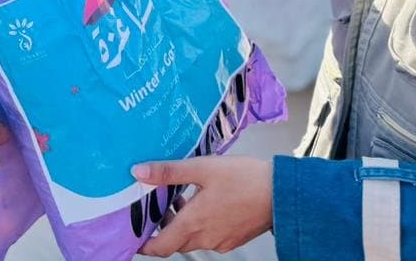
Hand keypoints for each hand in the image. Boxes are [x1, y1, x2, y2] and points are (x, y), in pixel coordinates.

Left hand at [132, 156, 272, 255]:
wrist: (280, 193)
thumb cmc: (244, 179)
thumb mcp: (203, 168)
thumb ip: (169, 172)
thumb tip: (139, 172)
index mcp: (193, 223)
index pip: (160, 247)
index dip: (145, 245)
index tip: (134, 236)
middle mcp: (205, 238)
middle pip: (175, 243)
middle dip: (164, 229)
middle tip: (157, 208)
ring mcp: (220, 241)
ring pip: (193, 240)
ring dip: (183, 225)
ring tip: (181, 198)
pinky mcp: (233, 239)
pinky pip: (209, 237)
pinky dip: (200, 225)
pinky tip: (204, 203)